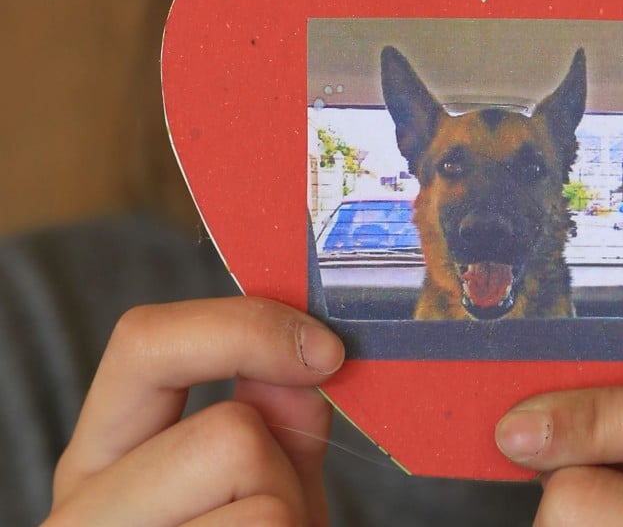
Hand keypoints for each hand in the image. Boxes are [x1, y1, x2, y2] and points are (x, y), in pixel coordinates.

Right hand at [46, 297, 344, 525]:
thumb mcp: (265, 488)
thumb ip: (279, 424)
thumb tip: (298, 361)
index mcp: (104, 459)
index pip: (146, 343)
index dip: (245, 327)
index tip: (326, 352)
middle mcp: (84, 512)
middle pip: (230, 434)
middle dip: (282, 477)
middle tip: (274, 523)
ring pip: (264, 508)